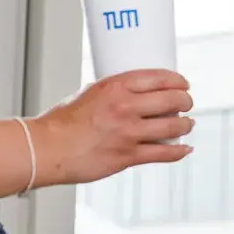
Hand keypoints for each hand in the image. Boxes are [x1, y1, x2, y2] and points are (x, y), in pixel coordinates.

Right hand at [31, 69, 194, 185]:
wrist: (46, 149)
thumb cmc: (61, 123)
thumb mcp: (89, 94)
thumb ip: (114, 93)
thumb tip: (135, 95)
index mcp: (115, 87)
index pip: (159, 77)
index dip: (178, 81)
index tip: (183, 84)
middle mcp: (125, 107)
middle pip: (172, 100)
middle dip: (185, 101)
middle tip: (186, 103)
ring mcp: (128, 133)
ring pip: (174, 126)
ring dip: (186, 125)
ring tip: (187, 124)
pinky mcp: (128, 156)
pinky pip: (164, 153)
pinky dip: (179, 151)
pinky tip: (184, 148)